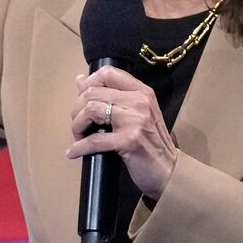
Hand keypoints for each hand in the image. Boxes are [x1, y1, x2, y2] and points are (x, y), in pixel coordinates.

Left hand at [65, 67, 177, 198]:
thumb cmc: (150, 143)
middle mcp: (139, 101)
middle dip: (77, 110)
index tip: (81, 100)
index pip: (107, 73)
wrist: (168, 170)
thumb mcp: (136, 114)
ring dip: (77, 126)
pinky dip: (79, 147)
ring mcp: (135, 120)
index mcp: (142, 92)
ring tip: (79, 137)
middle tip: (79, 125)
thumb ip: (112, 96)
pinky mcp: (129, 141)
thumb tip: (80, 79)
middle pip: (93, 93)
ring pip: (91, 110)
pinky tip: (74, 152)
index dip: (87, 84)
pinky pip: (94, 139)